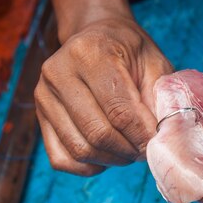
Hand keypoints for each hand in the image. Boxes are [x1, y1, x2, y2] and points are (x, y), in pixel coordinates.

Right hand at [35, 17, 172, 175]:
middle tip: (146, 149)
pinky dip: (89, 166)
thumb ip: (160, 98)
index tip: (158, 143)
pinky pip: (62, 158)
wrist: (95, 36)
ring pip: (80, 149)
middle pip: (98, 133)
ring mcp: (44, 95)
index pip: (119, 111)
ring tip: (130, 150)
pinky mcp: (39, 117)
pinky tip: (107, 154)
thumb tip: (163, 137)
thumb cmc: (129, 51)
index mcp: (90, 53)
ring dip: (112, 159)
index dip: (142, 135)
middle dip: (128, 150)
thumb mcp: (154, 63)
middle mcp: (59, 72)